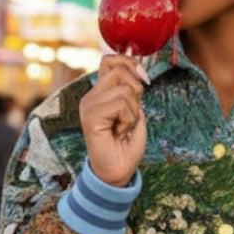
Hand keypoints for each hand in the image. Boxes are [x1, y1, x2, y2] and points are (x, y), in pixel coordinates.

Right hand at [78, 53, 148, 187]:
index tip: (144, 79)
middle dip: (136, 89)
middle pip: (120, 69)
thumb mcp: (134, 112)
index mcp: (100, 94)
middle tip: (131, 114)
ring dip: (134, 111)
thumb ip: (132, 91)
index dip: (129, 62)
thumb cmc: (126, 146)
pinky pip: (122, 104)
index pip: (110, 60)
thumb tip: (139, 69)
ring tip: (124, 127)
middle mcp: (91, 97)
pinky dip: (129, 119)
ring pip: (125, 89)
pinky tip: (120, 133)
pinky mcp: (91, 116)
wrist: (118, 172)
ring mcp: (89, 105)